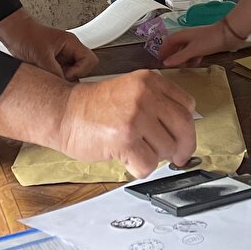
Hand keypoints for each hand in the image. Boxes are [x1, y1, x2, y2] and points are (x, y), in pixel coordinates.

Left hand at [0, 9, 96, 80]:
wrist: (13, 33)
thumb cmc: (25, 36)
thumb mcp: (41, 56)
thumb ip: (54, 72)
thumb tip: (62, 86)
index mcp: (71, 43)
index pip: (90, 61)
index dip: (79, 71)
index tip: (66, 75)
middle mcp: (69, 50)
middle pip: (84, 68)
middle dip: (73, 76)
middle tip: (59, 77)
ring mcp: (63, 57)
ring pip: (73, 74)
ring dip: (63, 78)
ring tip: (50, 75)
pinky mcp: (55, 63)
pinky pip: (62, 75)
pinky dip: (56, 79)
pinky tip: (46, 76)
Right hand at [57, 69, 197, 176]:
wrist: (63, 112)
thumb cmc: (93, 107)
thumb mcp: (130, 90)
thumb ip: (156, 103)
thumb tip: (181, 132)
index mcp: (149, 80)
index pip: (187, 105)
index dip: (186, 125)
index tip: (182, 135)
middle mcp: (145, 95)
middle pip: (184, 126)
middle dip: (184, 147)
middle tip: (178, 157)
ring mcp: (136, 116)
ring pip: (166, 149)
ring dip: (154, 157)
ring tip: (135, 150)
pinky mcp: (125, 139)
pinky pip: (148, 164)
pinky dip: (140, 168)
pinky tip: (127, 159)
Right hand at [159, 22, 234, 66]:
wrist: (228, 34)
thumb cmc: (210, 40)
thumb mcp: (193, 50)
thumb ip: (179, 57)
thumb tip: (165, 63)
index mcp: (182, 35)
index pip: (168, 41)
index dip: (163, 49)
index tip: (159, 58)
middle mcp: (188, 36)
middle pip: (176, 45)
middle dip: (172, 54)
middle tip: (168, 64)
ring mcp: (197, 40)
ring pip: (185, 49)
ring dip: (182, 57)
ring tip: (180, 67)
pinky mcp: (205, 44)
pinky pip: (194, 52)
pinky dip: (192, 58)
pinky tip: (194, 64)